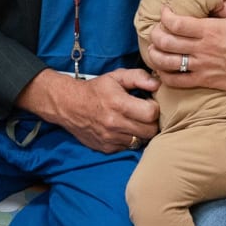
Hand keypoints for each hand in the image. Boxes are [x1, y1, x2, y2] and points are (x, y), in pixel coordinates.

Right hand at [21, 68, 159, 152]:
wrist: (68, 105)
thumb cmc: (96, 90)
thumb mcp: (116, 76)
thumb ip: (138, 77)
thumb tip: (157, 84)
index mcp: (119, 104)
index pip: (151, 114)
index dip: (153, 107)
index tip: (147, 103)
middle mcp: (114, 123)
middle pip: (150, 131)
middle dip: (150, 122)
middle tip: (143, 114)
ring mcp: (110, 138)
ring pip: (140, 141)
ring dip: (140, 132)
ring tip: (132, 121)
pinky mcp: (106, 148)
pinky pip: (127, 147)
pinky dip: (128, 139)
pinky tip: (122, 129)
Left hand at [146, 3, 225, 94]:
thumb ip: (222, 5)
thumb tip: (208, 0)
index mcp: (210, 30)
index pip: (175, 22)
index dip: (165, 15)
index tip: (166, 10)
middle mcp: (202, 49)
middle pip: (165, 41)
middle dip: (154, 33)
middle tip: (157, 29)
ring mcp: (202, 67)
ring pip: (165, 62)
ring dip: (154, 54)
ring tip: (155, 47)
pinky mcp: (204, 81)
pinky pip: (176, 81)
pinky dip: (164, 75)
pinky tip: (163, 68)